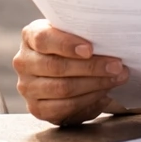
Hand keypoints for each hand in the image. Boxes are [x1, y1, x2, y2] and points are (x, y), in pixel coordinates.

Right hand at [13, 20, 129, 125]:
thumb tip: (108, 40)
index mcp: (30, 36)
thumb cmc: (72, 45)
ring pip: (63, 88)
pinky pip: (64, 107)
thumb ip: (82, 33)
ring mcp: (27, 87)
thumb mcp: (72, 33)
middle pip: (57, 67)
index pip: (44, 39)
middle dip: (91, 67)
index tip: (90, 49)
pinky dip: (88, 100)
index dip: (67, 45)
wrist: (64, 67)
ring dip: (95, 84)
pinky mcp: (36, 109)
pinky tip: (104, 92)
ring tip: (116, 78)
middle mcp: (23, 62)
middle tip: (117, 65)